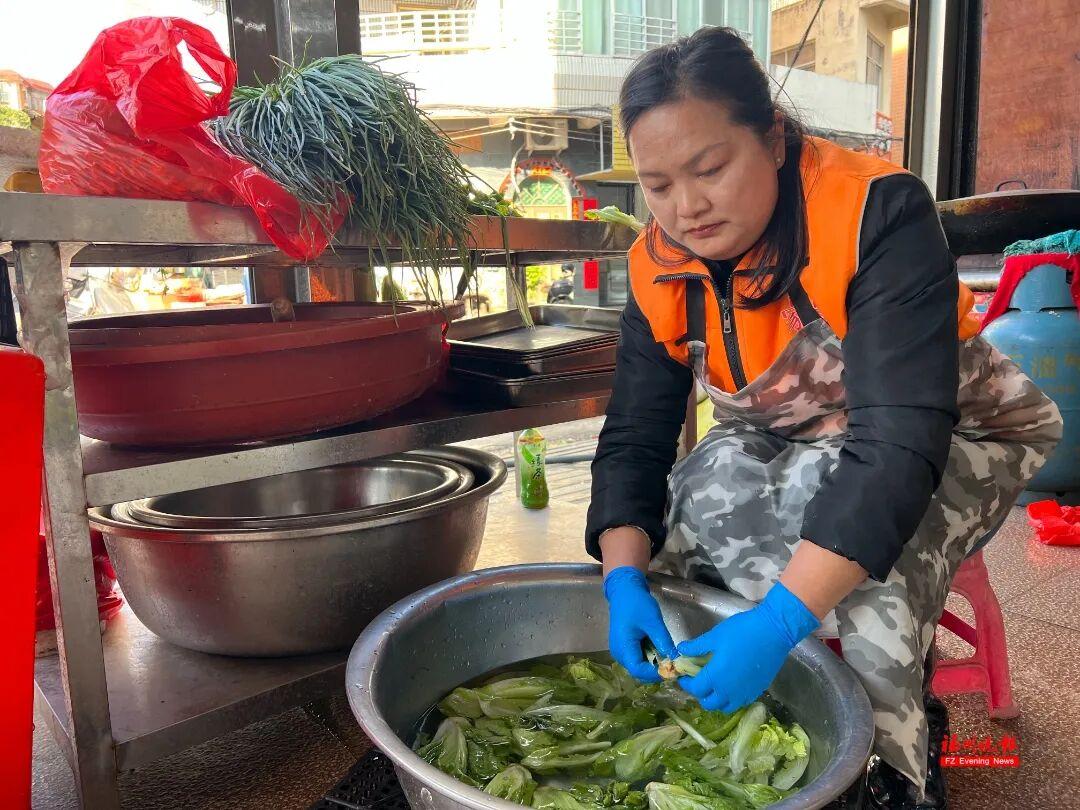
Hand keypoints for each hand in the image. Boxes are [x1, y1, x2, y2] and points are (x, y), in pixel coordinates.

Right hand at [604, 566, 676, 681]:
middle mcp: (619, 653)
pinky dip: (649, 657)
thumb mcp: (654, 622)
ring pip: (639, 666)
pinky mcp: (624, 647)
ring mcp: (621, 651)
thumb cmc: (637, 604)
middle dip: (656, 670)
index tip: (672, 670)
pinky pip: (637, 658)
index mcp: (623, 647)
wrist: (624, 590)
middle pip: (638, 671)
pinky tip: (659, 649)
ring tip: (668, 656)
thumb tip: (675, 659)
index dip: (655, 674)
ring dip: (653, 664)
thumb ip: (663, 642)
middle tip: (673, 664)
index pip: (638, 670)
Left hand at [678, 582, 818, 711]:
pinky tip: (732, 685)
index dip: (686, 684)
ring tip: (715, 685)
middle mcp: (729, 691)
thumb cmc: (741, 631)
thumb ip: (696, 647)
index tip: (684, 676)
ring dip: (717, 700)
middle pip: (709, 703)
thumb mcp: (714, 636)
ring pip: (726, 707)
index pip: (696, 689)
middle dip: (700, 694)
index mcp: (715, 677)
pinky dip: (732, 699)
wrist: (773, 632)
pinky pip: (741, 702)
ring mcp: (745, 693)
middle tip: (699, 681)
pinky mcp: (757, 690)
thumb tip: (681, 650)